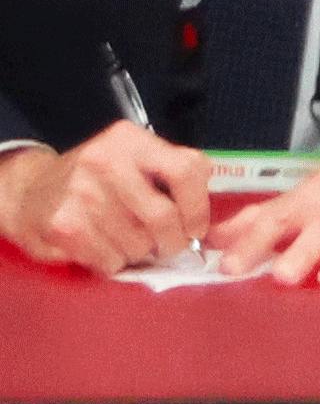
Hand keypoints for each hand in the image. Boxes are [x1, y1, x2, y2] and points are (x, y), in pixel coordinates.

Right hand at [0, 123, 211, 274]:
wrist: (31, 191)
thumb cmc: (97, 179)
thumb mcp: (133, 159)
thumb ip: (171, 174)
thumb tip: (203, 215)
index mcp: (131, 140)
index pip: (186, 170)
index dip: (199, 207)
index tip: (197, 228)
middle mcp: (106, 161)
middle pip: (163, 215)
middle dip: (173, 241)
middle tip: (170, 246)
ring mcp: (81, 192)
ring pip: (138, 243)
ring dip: (142, 253)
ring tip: (132, 242)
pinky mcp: (64, 224)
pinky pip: (110, 259)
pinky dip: (116, 262)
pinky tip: (108, 248)